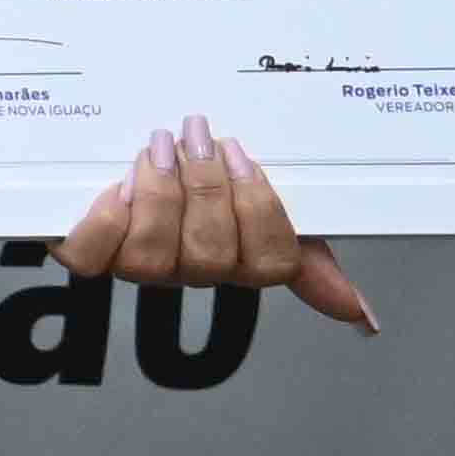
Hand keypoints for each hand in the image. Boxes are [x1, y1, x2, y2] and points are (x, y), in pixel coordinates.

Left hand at [54, 115, 378, 335]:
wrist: (144, 159)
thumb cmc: (217, 192)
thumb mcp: (273, 212)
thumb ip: (313, 260)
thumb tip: (366, 320)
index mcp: (243, 262)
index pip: (270, 264)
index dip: (259, 211)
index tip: (245, 158)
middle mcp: (192, 272)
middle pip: (210, 254)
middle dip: (205, 188)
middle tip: (198, 136)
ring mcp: (140, 266)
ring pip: (150, 255)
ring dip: (158, 193)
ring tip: (160, 146)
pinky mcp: (89, 253)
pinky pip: (88, 257)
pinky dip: (103, 220)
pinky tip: (116, 187)